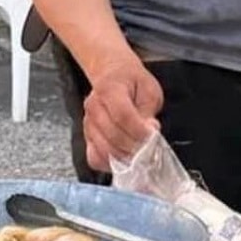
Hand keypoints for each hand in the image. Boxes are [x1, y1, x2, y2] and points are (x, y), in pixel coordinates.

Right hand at [82, 55, 163, 172]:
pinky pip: (94, 158)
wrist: (112, 76)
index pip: (122, 115)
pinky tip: (123, 159)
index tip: (153, 137)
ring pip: (103, 150)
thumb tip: (150, 131)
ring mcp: (87, 123)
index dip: (140, 131)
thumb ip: (148, 110)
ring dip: (125, 158)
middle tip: (151, 150)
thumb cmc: (132, 83)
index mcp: (109, 89)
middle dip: (135, 148)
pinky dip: (109, 164)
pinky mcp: (87, 136)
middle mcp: (93, 106)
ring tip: (140, 156)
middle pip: (113, 136)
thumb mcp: (148, 89)